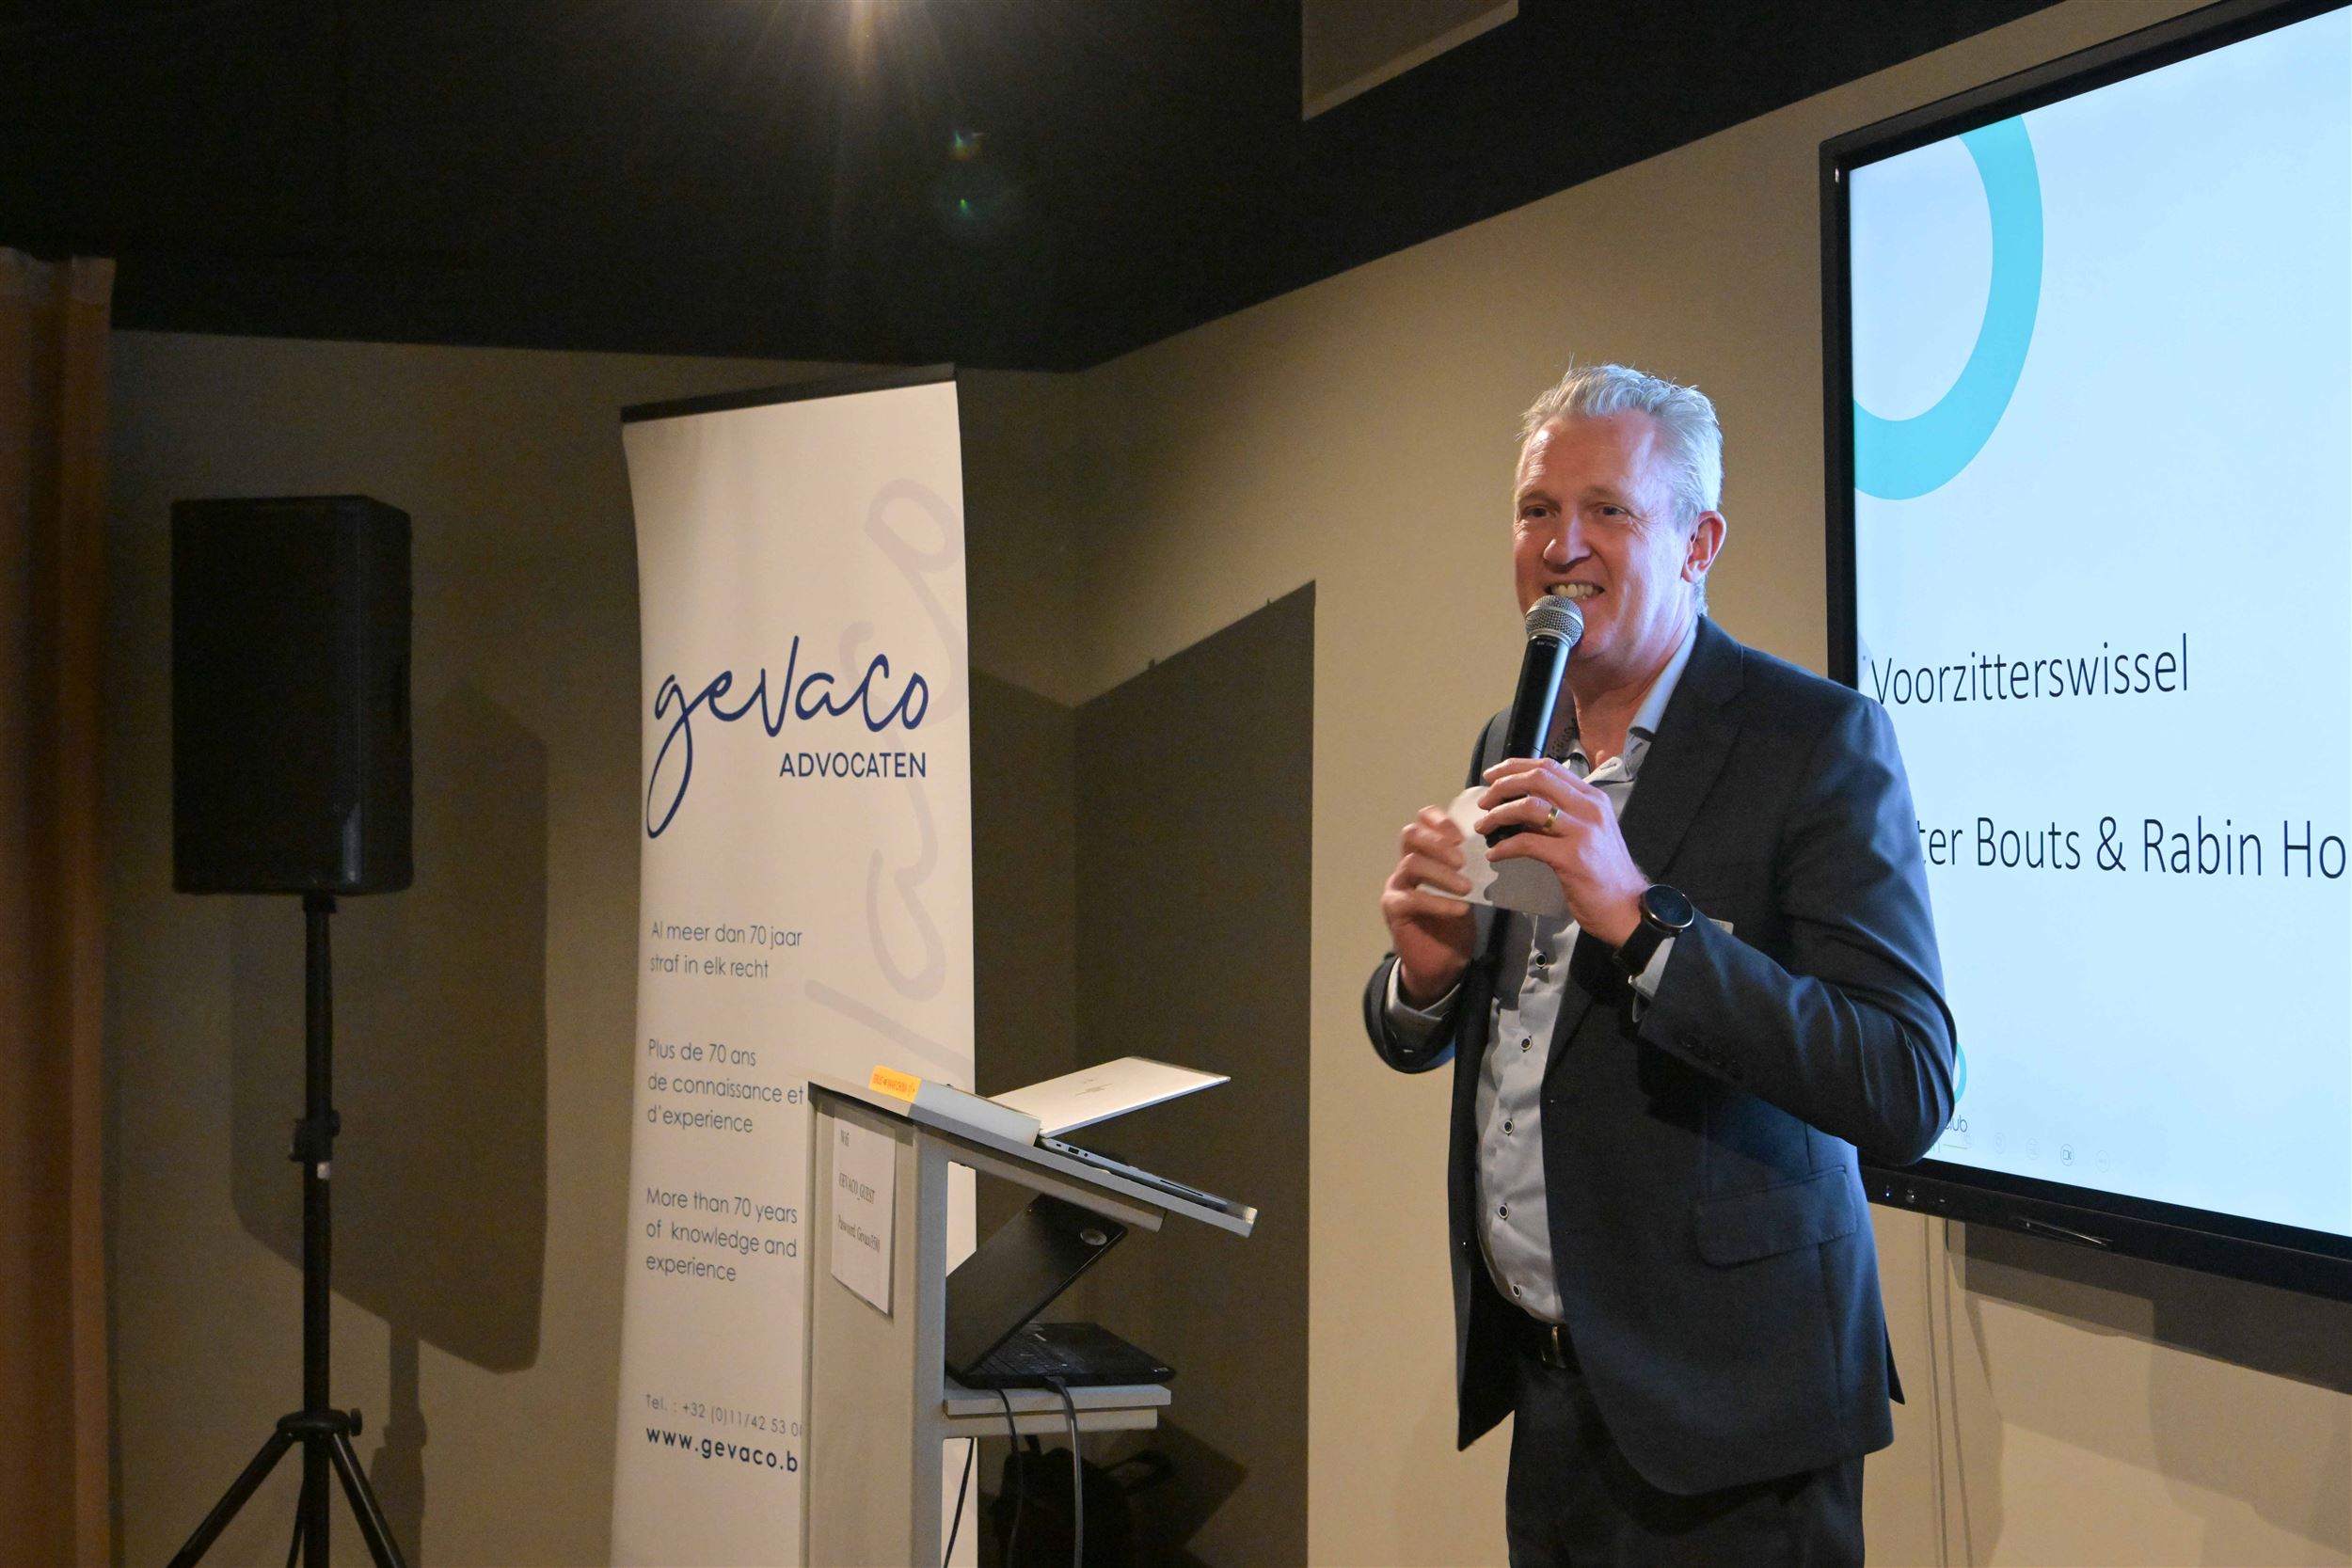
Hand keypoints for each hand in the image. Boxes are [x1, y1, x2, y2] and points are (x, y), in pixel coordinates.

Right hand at [1381, 805, 1476, 1004]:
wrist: (1442, 963)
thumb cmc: (1455, 923)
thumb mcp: (1468, 890)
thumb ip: (1472, 868)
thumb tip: (1496, 847)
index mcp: (1424, 855)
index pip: (1422, 822)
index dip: (1440, 820)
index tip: (1462, 835)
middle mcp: (1406, 866)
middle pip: (1411, 835)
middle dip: (1439, 842)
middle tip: (1463, 860)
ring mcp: (1397, 886)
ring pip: (1411, 863)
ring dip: (1442, 873)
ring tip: (1467, 888)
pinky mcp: (1393, 909)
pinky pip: (1412, 898)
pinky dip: (1438, 902)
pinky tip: (1460, 909)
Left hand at [1476, 758, 1647, 945]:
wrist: (1626, 906)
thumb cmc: (1604, 871)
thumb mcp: (1586, 832)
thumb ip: (1559, 815)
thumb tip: (1520, 808)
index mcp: (1592, 798)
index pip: (1549, 768)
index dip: (1515, 767)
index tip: (1493, 776)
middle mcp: (1589, 808)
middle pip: (1537, 779)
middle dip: (1502, 786)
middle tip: (1484, 801)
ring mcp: (1582, 832)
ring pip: (1529, 807)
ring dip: (1498, 814)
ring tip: (1483, 826)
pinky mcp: (1572, 857)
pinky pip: (1527, 843)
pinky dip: (1504, 847)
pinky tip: (1495, 854)